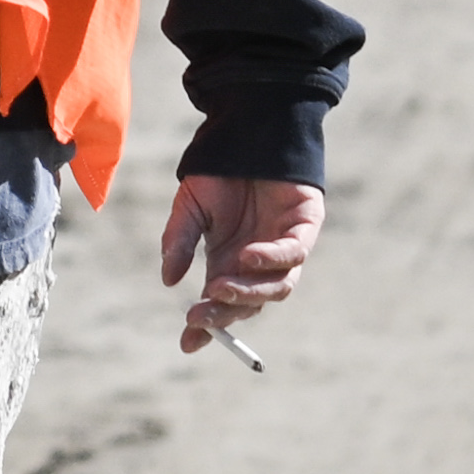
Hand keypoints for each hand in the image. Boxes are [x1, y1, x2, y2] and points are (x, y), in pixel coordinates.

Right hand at [155, 173, 322, 356]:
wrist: (246, 131)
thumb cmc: (218, 171)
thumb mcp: (189, 209)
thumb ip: (178, 242)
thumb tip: (169, 281)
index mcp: (228, 264)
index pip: (222, 306)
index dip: (208, 327)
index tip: (187, 342)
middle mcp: (257, 263)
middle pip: (249, 303)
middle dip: (223, 313)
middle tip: (199, 314)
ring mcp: (283, 246)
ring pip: (277, 288)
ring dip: (248, 293)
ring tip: (219, 286)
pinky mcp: (304, 225)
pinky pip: (294, 254)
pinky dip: (272, 260)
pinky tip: (247, 256)